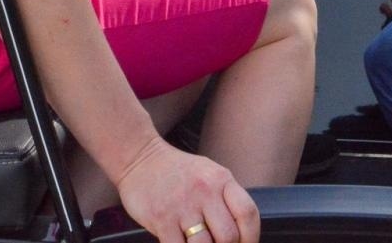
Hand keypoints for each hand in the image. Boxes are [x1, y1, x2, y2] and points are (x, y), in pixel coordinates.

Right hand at [116, 140, 258, 242]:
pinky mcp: (161, 218)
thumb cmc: (177, 171)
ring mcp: (182, 205)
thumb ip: (225, 199)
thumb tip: (241, 233)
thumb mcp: (209, 174)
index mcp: (221, 179)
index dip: (251, 237)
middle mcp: (204, 191)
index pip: (248, 213)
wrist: (139, 157)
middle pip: (228, 236)